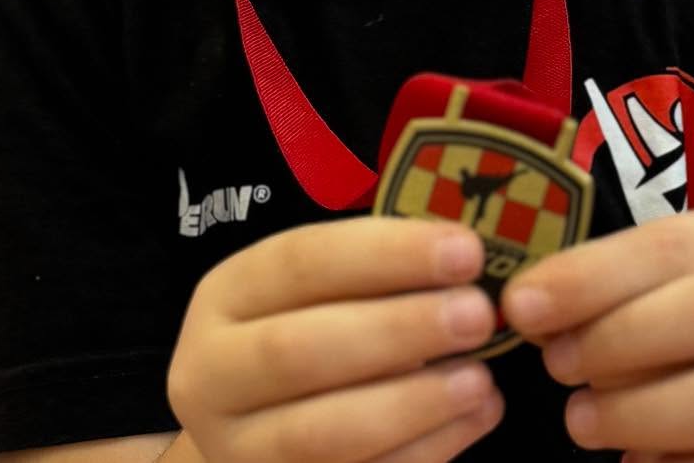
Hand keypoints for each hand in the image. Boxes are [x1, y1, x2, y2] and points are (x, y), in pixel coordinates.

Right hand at [167, 216, 504, 462]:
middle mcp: (213, 372)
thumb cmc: (312, 334)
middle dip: (398, 329)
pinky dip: (423, 450)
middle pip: (299, 348)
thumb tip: (460, 254)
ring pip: (321, 432)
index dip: (386, 254)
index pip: (300, 261)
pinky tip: (475, 417)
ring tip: (481, 377)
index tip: (465, 250)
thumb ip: (376, 274)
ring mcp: (237, 448)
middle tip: (477, 313)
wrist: (263, 427)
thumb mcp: (319, 293)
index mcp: (226, 297)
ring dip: (412, 402)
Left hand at [500, 207, 693, 460]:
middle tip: (556, 366)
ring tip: (581, 421)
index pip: (672, 245)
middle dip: (618, 338)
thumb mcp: (657, 296)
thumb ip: (602, 293)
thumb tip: (526, 306)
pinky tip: (634, 462)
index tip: (521, 306)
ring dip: (636, 412)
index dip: (589, 275)